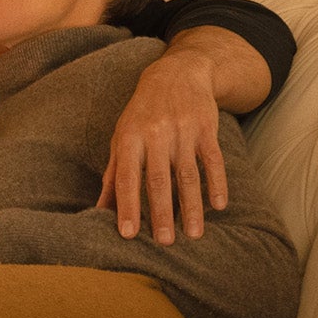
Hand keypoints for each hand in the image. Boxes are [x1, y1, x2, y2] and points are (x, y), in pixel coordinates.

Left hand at [98, 50, 228, 242]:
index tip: (128, 234)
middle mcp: (155, 135)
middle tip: (164, 243)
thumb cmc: (141, 114)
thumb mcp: (121, 138)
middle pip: (158, 180)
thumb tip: (99, 211)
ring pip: (188, 174)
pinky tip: (219, 206)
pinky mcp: (207, 128)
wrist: (176, 74)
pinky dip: (217, 183)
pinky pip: (213, 160)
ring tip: (193, 235)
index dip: (127, 206)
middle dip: (161, 213)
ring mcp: (183, 131)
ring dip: (191, 207)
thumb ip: (112, 174)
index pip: (126, 178)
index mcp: (129, 139)